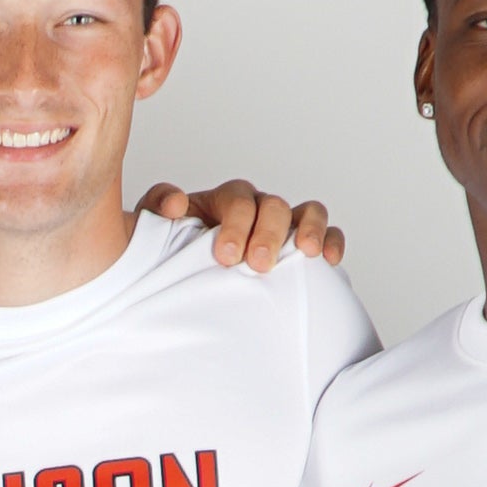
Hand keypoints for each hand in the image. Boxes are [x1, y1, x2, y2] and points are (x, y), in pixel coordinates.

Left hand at [136, 179, 344, 271]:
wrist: (183, 288)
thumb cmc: (171, 258)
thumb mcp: (155, 234)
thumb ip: (157, 210)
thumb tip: (175, 203)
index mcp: (221, 203)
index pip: (236, 199)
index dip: (234, 223)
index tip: (225, 256)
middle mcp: (256, 209)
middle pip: (271, 205)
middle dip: (266, 233)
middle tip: (257, 263)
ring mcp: (281, 226)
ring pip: (306, 210)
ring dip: (307, 229)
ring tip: (303, 252)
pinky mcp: (302, 246)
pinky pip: (328, 234)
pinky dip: (332, 241)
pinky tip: (329, 261)